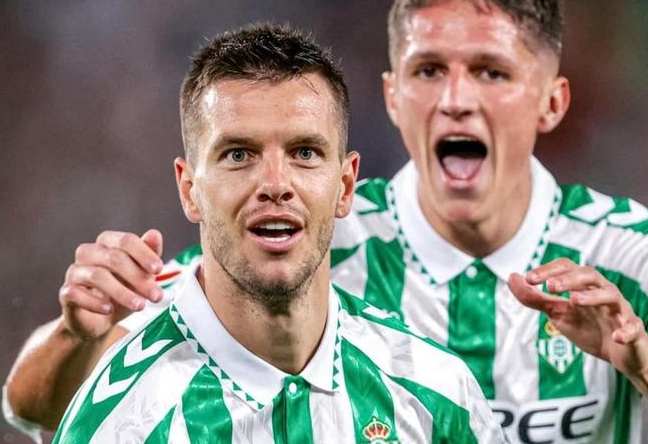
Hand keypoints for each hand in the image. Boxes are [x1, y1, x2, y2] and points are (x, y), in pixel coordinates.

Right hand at [58, 229, 164, 339]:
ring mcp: (75, 272)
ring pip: (97, 276)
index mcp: (108, 242)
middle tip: (156, 295)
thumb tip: (154, 234)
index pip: (126, 240)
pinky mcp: (65, 292)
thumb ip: (149, 254)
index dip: (143, 253)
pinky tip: (109, 310)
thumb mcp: (141, 274)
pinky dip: (94, 302)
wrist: (100, 320)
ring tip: (140, 306)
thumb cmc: (123, 290)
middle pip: (114, 258)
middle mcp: (89, 253)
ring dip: (122, 292)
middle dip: (139, 278)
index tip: (159, 269)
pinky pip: (75, 293)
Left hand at [508, 258, 647, 389]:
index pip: (567, 267)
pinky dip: (627, 330)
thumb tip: (513, 278)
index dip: (548, 270)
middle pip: (589, 275)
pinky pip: (634, 327)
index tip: (529, 278)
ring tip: (574, 301)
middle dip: (568, 279)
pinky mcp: (634, 331)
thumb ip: (534, 298)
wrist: (618, 354)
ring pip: (610, 295)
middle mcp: (602, 292)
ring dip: (593, 297)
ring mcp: (619, 310)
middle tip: (549, 287)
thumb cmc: (587, 326)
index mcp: (583, 285)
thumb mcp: (557, 312)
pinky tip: (616, 336)